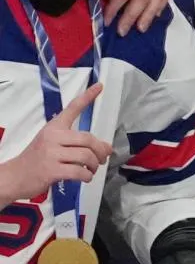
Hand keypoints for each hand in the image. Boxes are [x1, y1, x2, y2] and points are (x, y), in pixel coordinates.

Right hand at [0, 84, 111, 205]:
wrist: (17, 175)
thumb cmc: (40, 160)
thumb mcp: (56, 146)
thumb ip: (80, 144)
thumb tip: (108, 148)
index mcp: (54, 127)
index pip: (72, 108)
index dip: (87, 97)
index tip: (100, 86)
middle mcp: (52, 136)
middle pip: (88, 139)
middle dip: (100, 151)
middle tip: (102, 160)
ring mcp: (51, 153)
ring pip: (86, 156)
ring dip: (95, 166)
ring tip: (91, 170)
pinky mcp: (52, 170)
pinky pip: (81, 172)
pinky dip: (88, 176)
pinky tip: (84, 177)